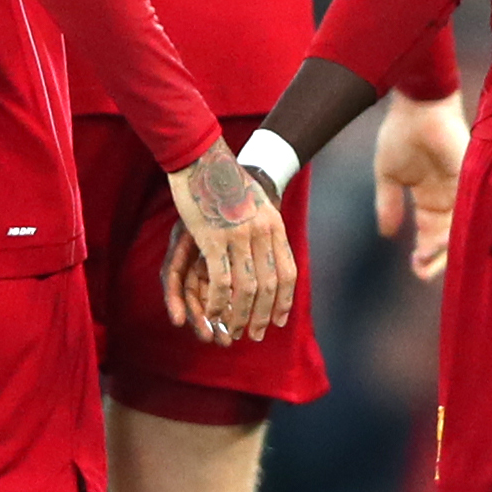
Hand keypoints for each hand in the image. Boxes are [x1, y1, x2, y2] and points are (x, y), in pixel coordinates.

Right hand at [156, 141, 298, 344]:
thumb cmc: (227, 179)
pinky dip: (219, 303)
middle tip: (255, 335)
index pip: (288, 272)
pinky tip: (214, 313)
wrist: (204, 156)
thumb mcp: (257, 201)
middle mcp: (262, 233)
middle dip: (262, 316)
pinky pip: (221, 281)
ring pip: (246, 288)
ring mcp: (239, 236)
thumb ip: (266, 226)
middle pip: (269, 286)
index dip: (285, 301)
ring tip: (232, 331)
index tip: (279, 321)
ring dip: (239, 315)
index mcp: (275, 224)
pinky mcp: (214, 239)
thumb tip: (272, 247)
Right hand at [373, 91, 467, 283]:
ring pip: (458, 229)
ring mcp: (460, 188)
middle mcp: (448, 196)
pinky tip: (438, 244)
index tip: (414, 267)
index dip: (424, 253)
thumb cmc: (401, 132)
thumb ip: (388, 205)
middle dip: (435, 259)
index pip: (430, 233)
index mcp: (429, 195)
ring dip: (442, 249)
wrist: (415, 105)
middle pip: (447, 237)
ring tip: (425, 262)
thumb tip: (386, 235)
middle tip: (422, 273)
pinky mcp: (468, 178)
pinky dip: (452, 230)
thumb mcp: (388, 175)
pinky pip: (464, 211)